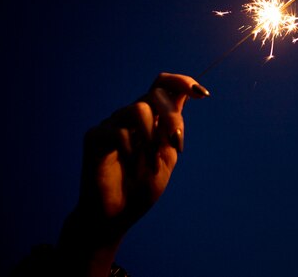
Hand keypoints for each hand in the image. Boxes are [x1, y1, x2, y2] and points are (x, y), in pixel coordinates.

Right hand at [58, 73, 208, 276]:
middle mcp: (131, 116)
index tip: (202, 94)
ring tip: (151, 161)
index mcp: (152, 119)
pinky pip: (118, 131)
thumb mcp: (167, 156)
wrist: (116, 215)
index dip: (182, 82)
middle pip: (155, 93)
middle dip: (171, 116)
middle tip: (175, 142)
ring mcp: (112, 124)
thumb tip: (186, 97)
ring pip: (139, 108)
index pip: (164, 86)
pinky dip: (131, 149)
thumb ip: (174, 128)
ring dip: (152, 136)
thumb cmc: (141, 187)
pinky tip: (131, 164)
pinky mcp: (94, 136)